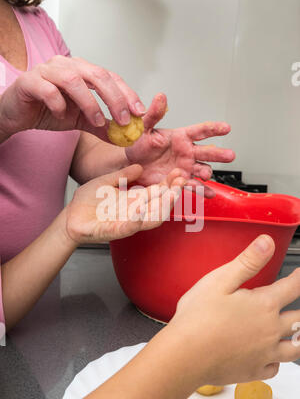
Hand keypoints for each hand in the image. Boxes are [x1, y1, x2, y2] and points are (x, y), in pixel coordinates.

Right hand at [0, 56, 145, 140]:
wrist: (16, 114)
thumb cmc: (47, 111)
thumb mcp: (80, 121)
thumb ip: (101, 125)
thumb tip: (124, 136)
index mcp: (81, 71)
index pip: (110, 77)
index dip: (127, 93)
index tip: (139, 112)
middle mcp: (66, 65)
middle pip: (97, 75)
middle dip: (114, 98)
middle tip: (123, 119)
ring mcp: (47, 71)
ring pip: (74, 81)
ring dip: (89, 103)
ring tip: (96, 121)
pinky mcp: (29, 81)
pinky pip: (48, 90)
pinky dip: (58, 103)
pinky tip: (62, 116)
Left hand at [65, 165, 185, 244]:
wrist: (70, 218)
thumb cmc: (88, 202)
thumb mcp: (106, 182)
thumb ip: (123, 176)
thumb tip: (140, 166)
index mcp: (134, 201)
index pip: (157, 193)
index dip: (170, 184)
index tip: (180, 173)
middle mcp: (134, 213)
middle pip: (159, 206)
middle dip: (172, 195)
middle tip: (181, 182)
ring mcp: (125, 223)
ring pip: (149, 219)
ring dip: (160, 208)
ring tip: (169, 196)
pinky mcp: (112, 232)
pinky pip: (126, 228)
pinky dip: (135, 220)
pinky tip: (140, 211)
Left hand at [126, 93, 234, 196]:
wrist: (130, 164)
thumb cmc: (138, 144)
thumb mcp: (144, 127)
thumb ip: (153, 114)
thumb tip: (160, 97)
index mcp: (181, 137)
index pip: (201, 131)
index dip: (214, 129)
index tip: (227, 128)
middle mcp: (187, 152)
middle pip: (207, 152)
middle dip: (219, 153)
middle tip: (230, 155)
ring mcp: (186, 167)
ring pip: (202, 169)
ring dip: (207, 172)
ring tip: (206, 175)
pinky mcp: (180, 181)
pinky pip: (193, 185)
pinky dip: (202, 190)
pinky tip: (209, 194)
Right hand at [167, 235, 299, 387]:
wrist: (185, 355)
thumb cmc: (197, 318)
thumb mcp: (220, 280)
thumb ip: (247, 261)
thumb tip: (267, 242)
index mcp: (264, 305)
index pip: (293, 287)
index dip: (299, 278)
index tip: (299, 275)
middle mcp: (270, 329)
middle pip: (299, 319)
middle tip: (296, 301)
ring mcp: (264, 353)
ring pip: (295, 347)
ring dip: (298, 337)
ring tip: (297, 332)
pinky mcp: (253, 370)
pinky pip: (276, 368)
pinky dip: (278, 361)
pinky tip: (273, 358)